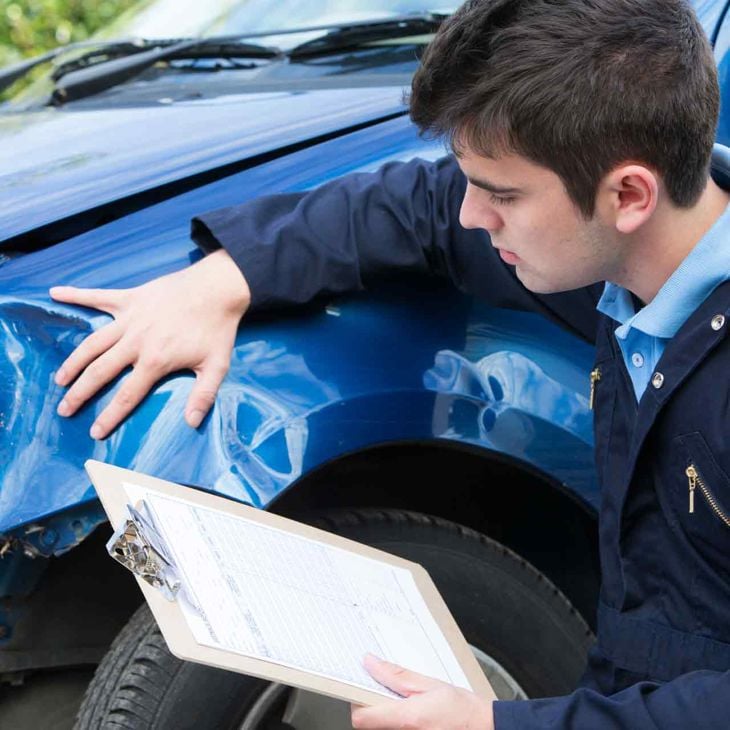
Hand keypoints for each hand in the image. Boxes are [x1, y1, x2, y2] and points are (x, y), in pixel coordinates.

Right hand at [51, 249, 250, 438]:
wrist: (218, 288)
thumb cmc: (218, 328)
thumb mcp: (217, 366)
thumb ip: (203, 395)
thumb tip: (192, 423)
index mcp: (156, 360)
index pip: (127, 395)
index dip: (110, 416)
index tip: (94, 432)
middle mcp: (136, 341)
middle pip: (100, 371)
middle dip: (80, 393)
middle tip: (64, 409)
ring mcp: (130, 318)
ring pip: (93, 342)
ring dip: (74, 361)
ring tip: (60, 379)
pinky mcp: (131, 298)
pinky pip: (98, 296)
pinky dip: (76, 295)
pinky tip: (54, 293)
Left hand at [351, 655, 493, 729]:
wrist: (484, 728)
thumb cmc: (462, 709)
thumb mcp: (429, 683)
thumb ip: (397, 675)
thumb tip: (371, 663)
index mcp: (406, 718)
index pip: (361, 717)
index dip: (357, 701)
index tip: (362, 688)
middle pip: (369, 723)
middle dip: (374, 705)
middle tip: (388, 692)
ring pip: (381, 728)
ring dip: (385, 714)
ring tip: (405, 703)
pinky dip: (397, 722)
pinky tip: (412, 714)